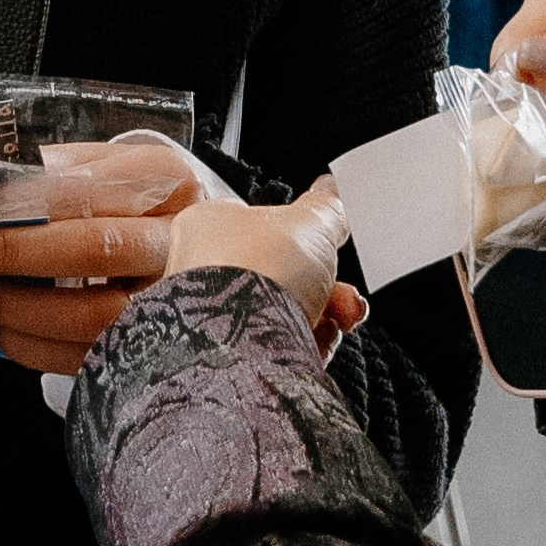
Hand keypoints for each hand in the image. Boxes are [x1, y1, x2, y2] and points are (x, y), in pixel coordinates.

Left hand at [0, 131, 231, 375]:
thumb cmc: (158, 209)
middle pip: (93, 247)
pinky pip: (84, 356)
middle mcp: (180, 241)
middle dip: (11, 250)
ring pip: (88, 311)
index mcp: (169, 184)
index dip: (21, 198)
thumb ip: (73, 164)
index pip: (88, 188)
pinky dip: (29, 345)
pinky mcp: (153, 349)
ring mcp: (173, 302)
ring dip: (13, 302)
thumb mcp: (129, 169)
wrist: (238, 261)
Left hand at [163, 174, 361, 350]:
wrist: (240, 344)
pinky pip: (275, 348)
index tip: (331, 246)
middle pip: (280, 274)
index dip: (306, 238)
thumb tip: (332, 190)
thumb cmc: (258, 272)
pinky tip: (316, 344)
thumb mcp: (310, 224)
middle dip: (324, 284)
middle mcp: (202, 271)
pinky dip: (303, 346)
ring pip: (281, 313)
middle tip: (343, 293)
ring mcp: (212, 318)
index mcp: (208, 225)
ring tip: (339, 319)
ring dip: (322, 315)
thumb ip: (325, 208)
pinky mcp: (227, 356)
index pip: (262, 226)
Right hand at [490, 0, 545, 166]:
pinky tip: (544, 147)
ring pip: (513, 76)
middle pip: (524, 38)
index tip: (520, 90)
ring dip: (519, 110)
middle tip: (537, 124)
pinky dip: (520, 128)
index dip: (527, 42)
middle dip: (520, 81)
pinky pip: (513, 106)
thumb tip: (537, 54)